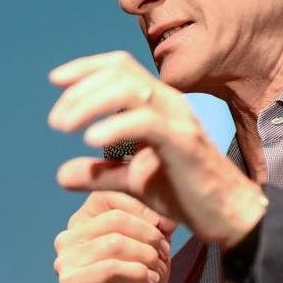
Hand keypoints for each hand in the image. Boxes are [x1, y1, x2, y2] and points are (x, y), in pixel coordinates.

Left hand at [48, 51, 266, 248]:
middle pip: (120, 73)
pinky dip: (114, 126)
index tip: (56, 80)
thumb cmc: (187, 192)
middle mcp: (169, 103)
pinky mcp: (184, 141)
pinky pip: (146, 122)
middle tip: (56, 121)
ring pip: (130, 90)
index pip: (121, 67)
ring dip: (90, 103)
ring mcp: (178, 119)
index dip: (86, 67)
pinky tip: (91, 140)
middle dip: (80, 90)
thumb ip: (100, 173)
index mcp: (159, 104)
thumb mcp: (134, 182)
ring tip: (65, 126)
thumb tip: (62, 173)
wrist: (227, 214)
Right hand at [53, 191, 173, 282]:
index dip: (143, 208)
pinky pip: (111, 268)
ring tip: (156, 268)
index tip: (164, 226)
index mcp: (85, 218)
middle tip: (163, 252)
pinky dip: (137, 273)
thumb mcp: (150, 241)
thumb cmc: (138, 278)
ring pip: (115, 243)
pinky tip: (147, 281)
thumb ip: (156, 221)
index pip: (113, 196)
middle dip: (148, 235)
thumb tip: (167, 213)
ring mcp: (66, 259)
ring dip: (145, 256)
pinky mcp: (70, 282)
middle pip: (116, 220)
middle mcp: (70, 235)